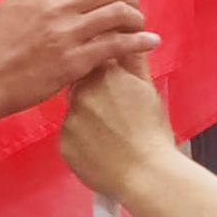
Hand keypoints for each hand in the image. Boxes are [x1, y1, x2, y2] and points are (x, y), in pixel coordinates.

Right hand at [0, 0, 155, 124]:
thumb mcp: (13, 5)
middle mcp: (57, 5)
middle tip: (135, 6)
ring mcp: (66, 33)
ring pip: (119, 13)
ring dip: (137, 18)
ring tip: (139, 26)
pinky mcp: (74, 62)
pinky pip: (117, 45)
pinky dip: (139, 42)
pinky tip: (148, 42)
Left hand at [58, 58, 180, 200]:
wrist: (146, 173)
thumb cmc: (152, 133)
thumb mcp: (149, 90)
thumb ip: (134, 63)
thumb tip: (129, 43)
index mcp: (106, 74)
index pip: (95, 61)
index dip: (105, 75)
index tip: (115, 88)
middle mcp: (83, 91)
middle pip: (81, 86)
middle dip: (95, 96)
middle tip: (115, 116)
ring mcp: (70, 117)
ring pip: (75, 112)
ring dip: (87, 119)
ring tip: (110, 137)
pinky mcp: (63, 142)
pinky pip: (69, 136)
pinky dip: (81, 141)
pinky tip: (100, 150)